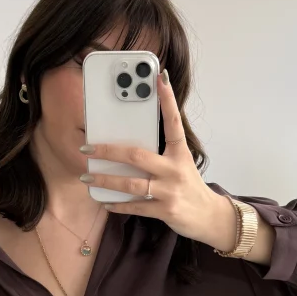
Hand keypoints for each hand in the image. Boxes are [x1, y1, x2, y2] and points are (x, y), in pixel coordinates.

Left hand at [80, 70, 236, 247]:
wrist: (209, 216)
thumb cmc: (190, 186)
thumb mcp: (182, 164)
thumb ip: (162, 153)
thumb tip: (130, 144)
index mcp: (180, 153)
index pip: (173, 122)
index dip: (167, 100)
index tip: (160, 79)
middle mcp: (175, 169)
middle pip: (136, 156)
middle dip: (108, 151)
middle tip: (87, 148)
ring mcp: (170, 191)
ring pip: (131, 184)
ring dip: (106, 181)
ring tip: (87, 177)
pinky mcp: (165, 210)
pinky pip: (136, 206)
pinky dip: (118, 205)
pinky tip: (105, 202)